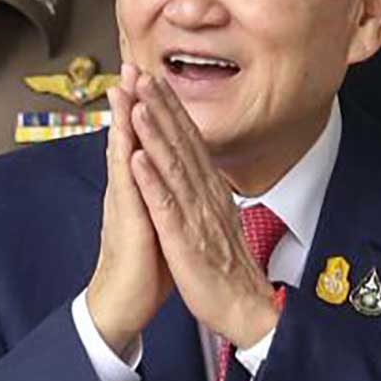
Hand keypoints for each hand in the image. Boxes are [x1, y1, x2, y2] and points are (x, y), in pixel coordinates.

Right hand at [86, 63, 172, 356]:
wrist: (122, 305)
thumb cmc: (144, 267)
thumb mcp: (157, 221)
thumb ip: (159, 194)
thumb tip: (167, 173)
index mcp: (140, 189)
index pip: (144, 141)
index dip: (149, 109)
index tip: (150, 77)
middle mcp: (128, 192)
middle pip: (129, 139)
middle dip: (132, 102)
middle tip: (131, 66)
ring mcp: (126, 207)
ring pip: (124, 158)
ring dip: (124, 124)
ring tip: (123, 91)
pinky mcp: (128, 228)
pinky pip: (128, 195)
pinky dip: (128, 170)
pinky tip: (127, 148)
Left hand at [128, 75, 278, 348]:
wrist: (243, 308)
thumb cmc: (225, 268)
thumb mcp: (216, 218)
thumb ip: (206, 190)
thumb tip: (198, 167)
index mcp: (210, 190)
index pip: (189, 140)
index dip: (170, 107)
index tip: (153, 78)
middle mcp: (205, 195)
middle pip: (181, 143)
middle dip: (159, 106)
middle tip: (141, 72)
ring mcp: (196, 215)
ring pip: (173, 166)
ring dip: (154, 132)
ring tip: (137, 102)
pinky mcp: (186, 240)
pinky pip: (166, 206)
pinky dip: (152, 180)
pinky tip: (138, 158)